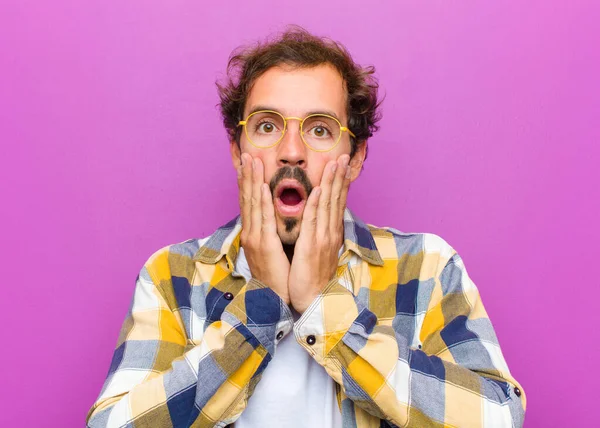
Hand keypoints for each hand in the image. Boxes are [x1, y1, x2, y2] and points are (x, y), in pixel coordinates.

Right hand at [237, 153, 290, 303]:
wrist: (272, 299)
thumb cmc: (276, 276)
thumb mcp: (271, 252)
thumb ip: (270, 234)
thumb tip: (272, 220)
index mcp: (254, 233)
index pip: (250, 203)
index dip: (249, 182)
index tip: (249, 164)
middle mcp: (251, 233)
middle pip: (248, 198)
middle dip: (247, 175)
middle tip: (247, 154)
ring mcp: (255, 238)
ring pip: (253, 204)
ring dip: (252, 181)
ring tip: (251, 162)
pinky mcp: (263, 245)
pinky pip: (264, 218)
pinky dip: (263, 201)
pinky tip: (263, 187)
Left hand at [288, 154, 350, 313]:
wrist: (314, 299)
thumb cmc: (312, 276)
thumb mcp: (318, 251)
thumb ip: (319, 234)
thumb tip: (318, 220)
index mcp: (330, 233)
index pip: (336, 202)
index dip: (340, 182)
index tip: (341, 165)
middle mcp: (330, 232)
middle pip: (336, 199)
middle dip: (339, 176)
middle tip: (343, 155)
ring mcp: (323, 238)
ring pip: (328, 205)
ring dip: (331, 183)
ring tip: (335, 163)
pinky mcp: (312, 246)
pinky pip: (314, 222)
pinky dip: (317, 205)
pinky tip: (319, 190)